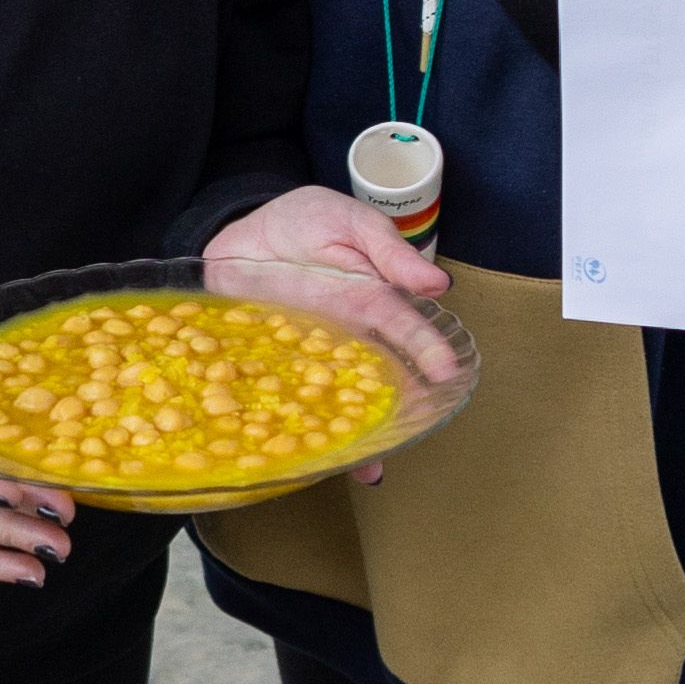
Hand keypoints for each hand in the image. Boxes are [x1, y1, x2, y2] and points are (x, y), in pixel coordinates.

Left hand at [205, 187, 453, 480]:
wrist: (238, 229)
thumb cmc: (305, 221)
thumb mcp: (350, 221)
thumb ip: (387, 250)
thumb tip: (435, 282)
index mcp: (372, 300)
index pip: (405, 329)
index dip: (426, 350)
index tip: (446, 372)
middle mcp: (347, 335)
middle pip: (379, 376)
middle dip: (399, 407)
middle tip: (413, 431)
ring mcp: (311, 353)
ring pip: (339, 396)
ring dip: (354, 430)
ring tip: (368, 463)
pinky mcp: (274, 363)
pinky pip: (290, 395)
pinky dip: (299, 426)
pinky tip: (309, 458)